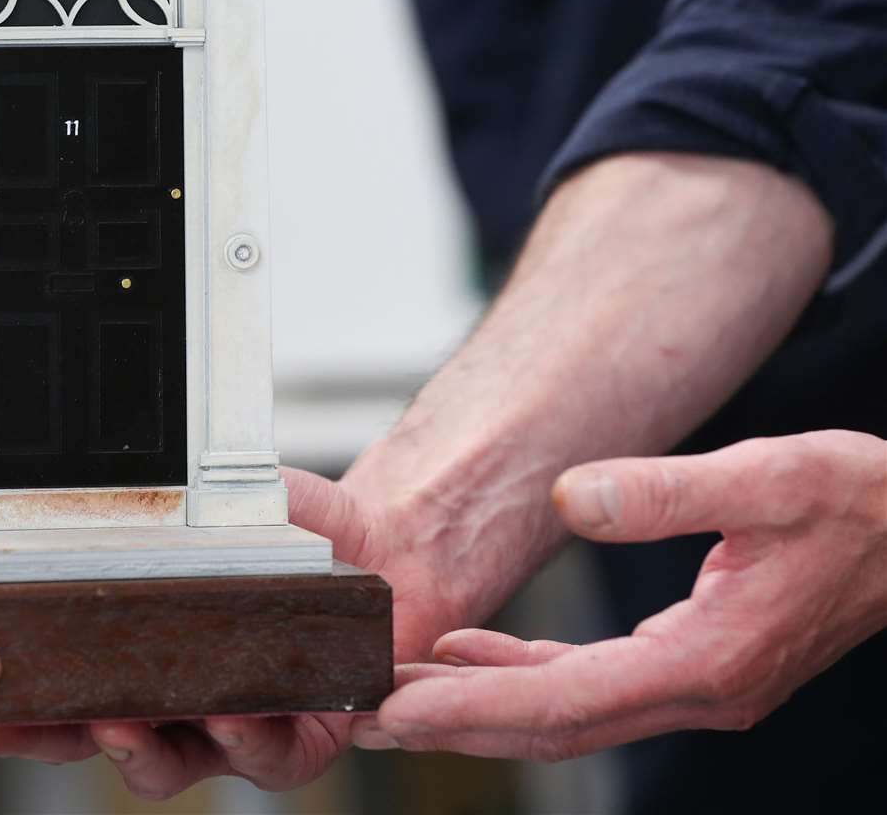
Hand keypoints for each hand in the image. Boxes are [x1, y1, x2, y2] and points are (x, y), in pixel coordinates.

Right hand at [0, 464, 482, 797]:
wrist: (379, 534)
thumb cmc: (286, 527)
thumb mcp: (202, 508)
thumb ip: (145, 512)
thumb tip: (74, 496)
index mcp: (146, 652)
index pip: (66, 691)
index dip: (18, 707)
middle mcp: (183, 700)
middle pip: (99, 739)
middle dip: (52, 740)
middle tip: (17, 723)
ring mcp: (239, 725)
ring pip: (173, 765)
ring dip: (140, 749)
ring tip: (121, 721)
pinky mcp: (306, 735)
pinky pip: (268, 756)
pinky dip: (247, 737)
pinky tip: (233, 712)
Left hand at [373, 431, 886, 759]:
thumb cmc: (858, 503)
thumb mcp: (769, 475)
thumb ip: (665, 489)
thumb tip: (571, 497)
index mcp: (709, 661)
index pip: (565, 700)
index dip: (472, 705)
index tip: (395, 707)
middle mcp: (698, 691)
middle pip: (552, 724)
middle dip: (453, 723)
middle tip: (362, 715)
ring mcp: (696, 687)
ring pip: (564, 711)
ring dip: (478, 704)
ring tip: (394, 692)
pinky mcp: (693, 666)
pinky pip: (587, 684)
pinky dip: (523, 673)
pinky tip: (473, 654)